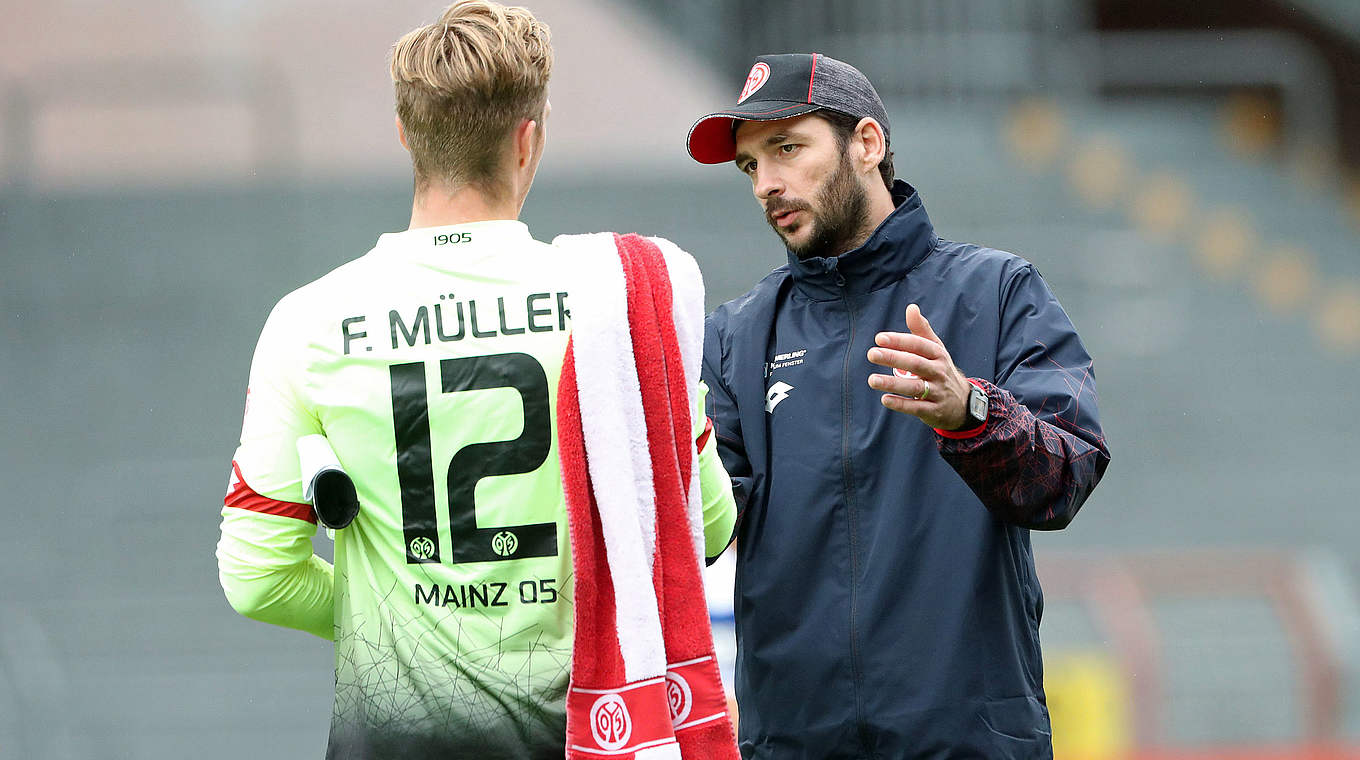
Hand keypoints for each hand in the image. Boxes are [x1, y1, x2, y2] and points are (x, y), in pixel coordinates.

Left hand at [866, 304, 970, 429]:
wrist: (962, 403)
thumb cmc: (941, 370)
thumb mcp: (936, 349)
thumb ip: (921, 330)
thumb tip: (911, 307)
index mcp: (938, 355)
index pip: (919, 345)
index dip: (900, 341)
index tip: (879, 338)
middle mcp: (939, 372)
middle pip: (916, 363)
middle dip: (893, 358)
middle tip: (871, 354)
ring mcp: (937, 392)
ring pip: (915, 386)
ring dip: (892, 383)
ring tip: (872, 380)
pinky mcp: (934, 411)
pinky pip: (917, 407)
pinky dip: (901, 404)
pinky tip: (885, 399)